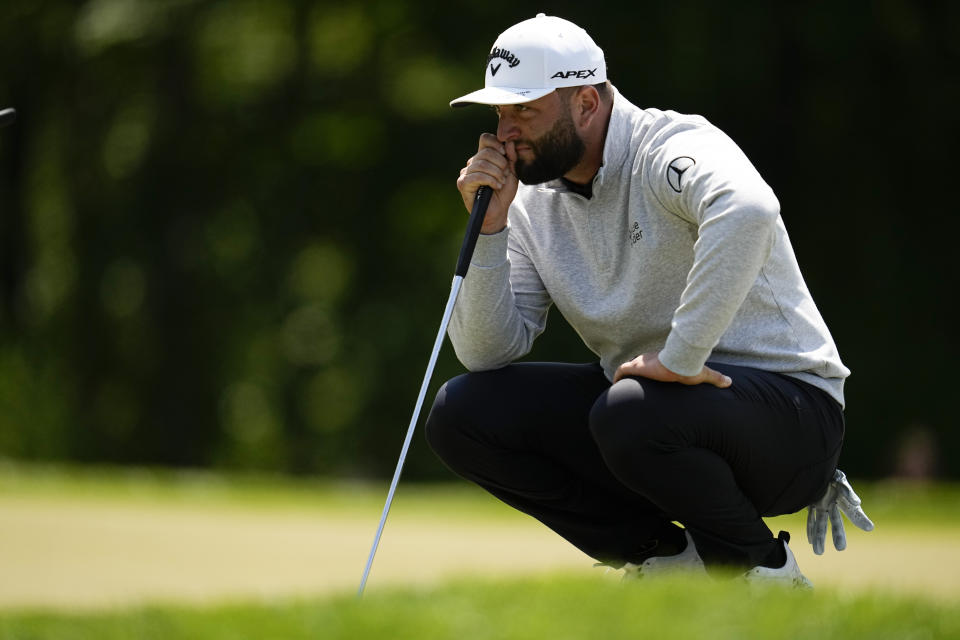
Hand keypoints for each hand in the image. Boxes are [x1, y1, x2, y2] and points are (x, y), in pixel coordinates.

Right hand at [457, 133, 518, 233]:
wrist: (498, 211)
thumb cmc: (504, 192)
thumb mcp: (512, 172)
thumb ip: (511, 157)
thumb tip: (510, 142)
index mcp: (483, 156)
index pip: (485, 139)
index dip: (496, 143)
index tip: (505, 154)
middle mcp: (472, 162)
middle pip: (486, 152)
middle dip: (500, 163)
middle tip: (505, 175)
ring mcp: (466, 173)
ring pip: (482, 164)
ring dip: (496, 173)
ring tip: (501, 182)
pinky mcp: (463, 183)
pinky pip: (477, 176)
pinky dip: (490, 180)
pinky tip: (496, 186)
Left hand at [613, 351, 731, 387]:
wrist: (679, 362)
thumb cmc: (689, 367)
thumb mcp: (702, 373)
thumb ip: (714, 377)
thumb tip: (730, 382)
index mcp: (662, 361)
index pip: (653, 364)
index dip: (649, 370)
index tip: (648, 379)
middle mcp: (649, 359)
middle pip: (639, 365)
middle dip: (636, 374)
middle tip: (634, 386)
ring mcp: (641, 362)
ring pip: (629, 368)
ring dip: (626, 377)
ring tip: (623, 389)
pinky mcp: (635, 367)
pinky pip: (621, 371)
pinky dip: (617, 378)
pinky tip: (615, 385)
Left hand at [806, 469, 874, 553]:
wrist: (812, 465)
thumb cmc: (828, 472)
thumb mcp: (839, 479)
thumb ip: (847, 491)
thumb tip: (857, 503)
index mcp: (842, 498)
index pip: (853, 511)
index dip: (860, 519)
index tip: (869, 528)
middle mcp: (832, 503)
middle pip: (835, 521)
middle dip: (837, 534)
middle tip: (841, 548)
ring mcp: (820, 503)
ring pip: (819, 522)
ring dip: (819, 536)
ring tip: (818, 552)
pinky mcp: (810, 502)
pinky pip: (809, 518)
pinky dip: (810, 529)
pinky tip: (810, 541)